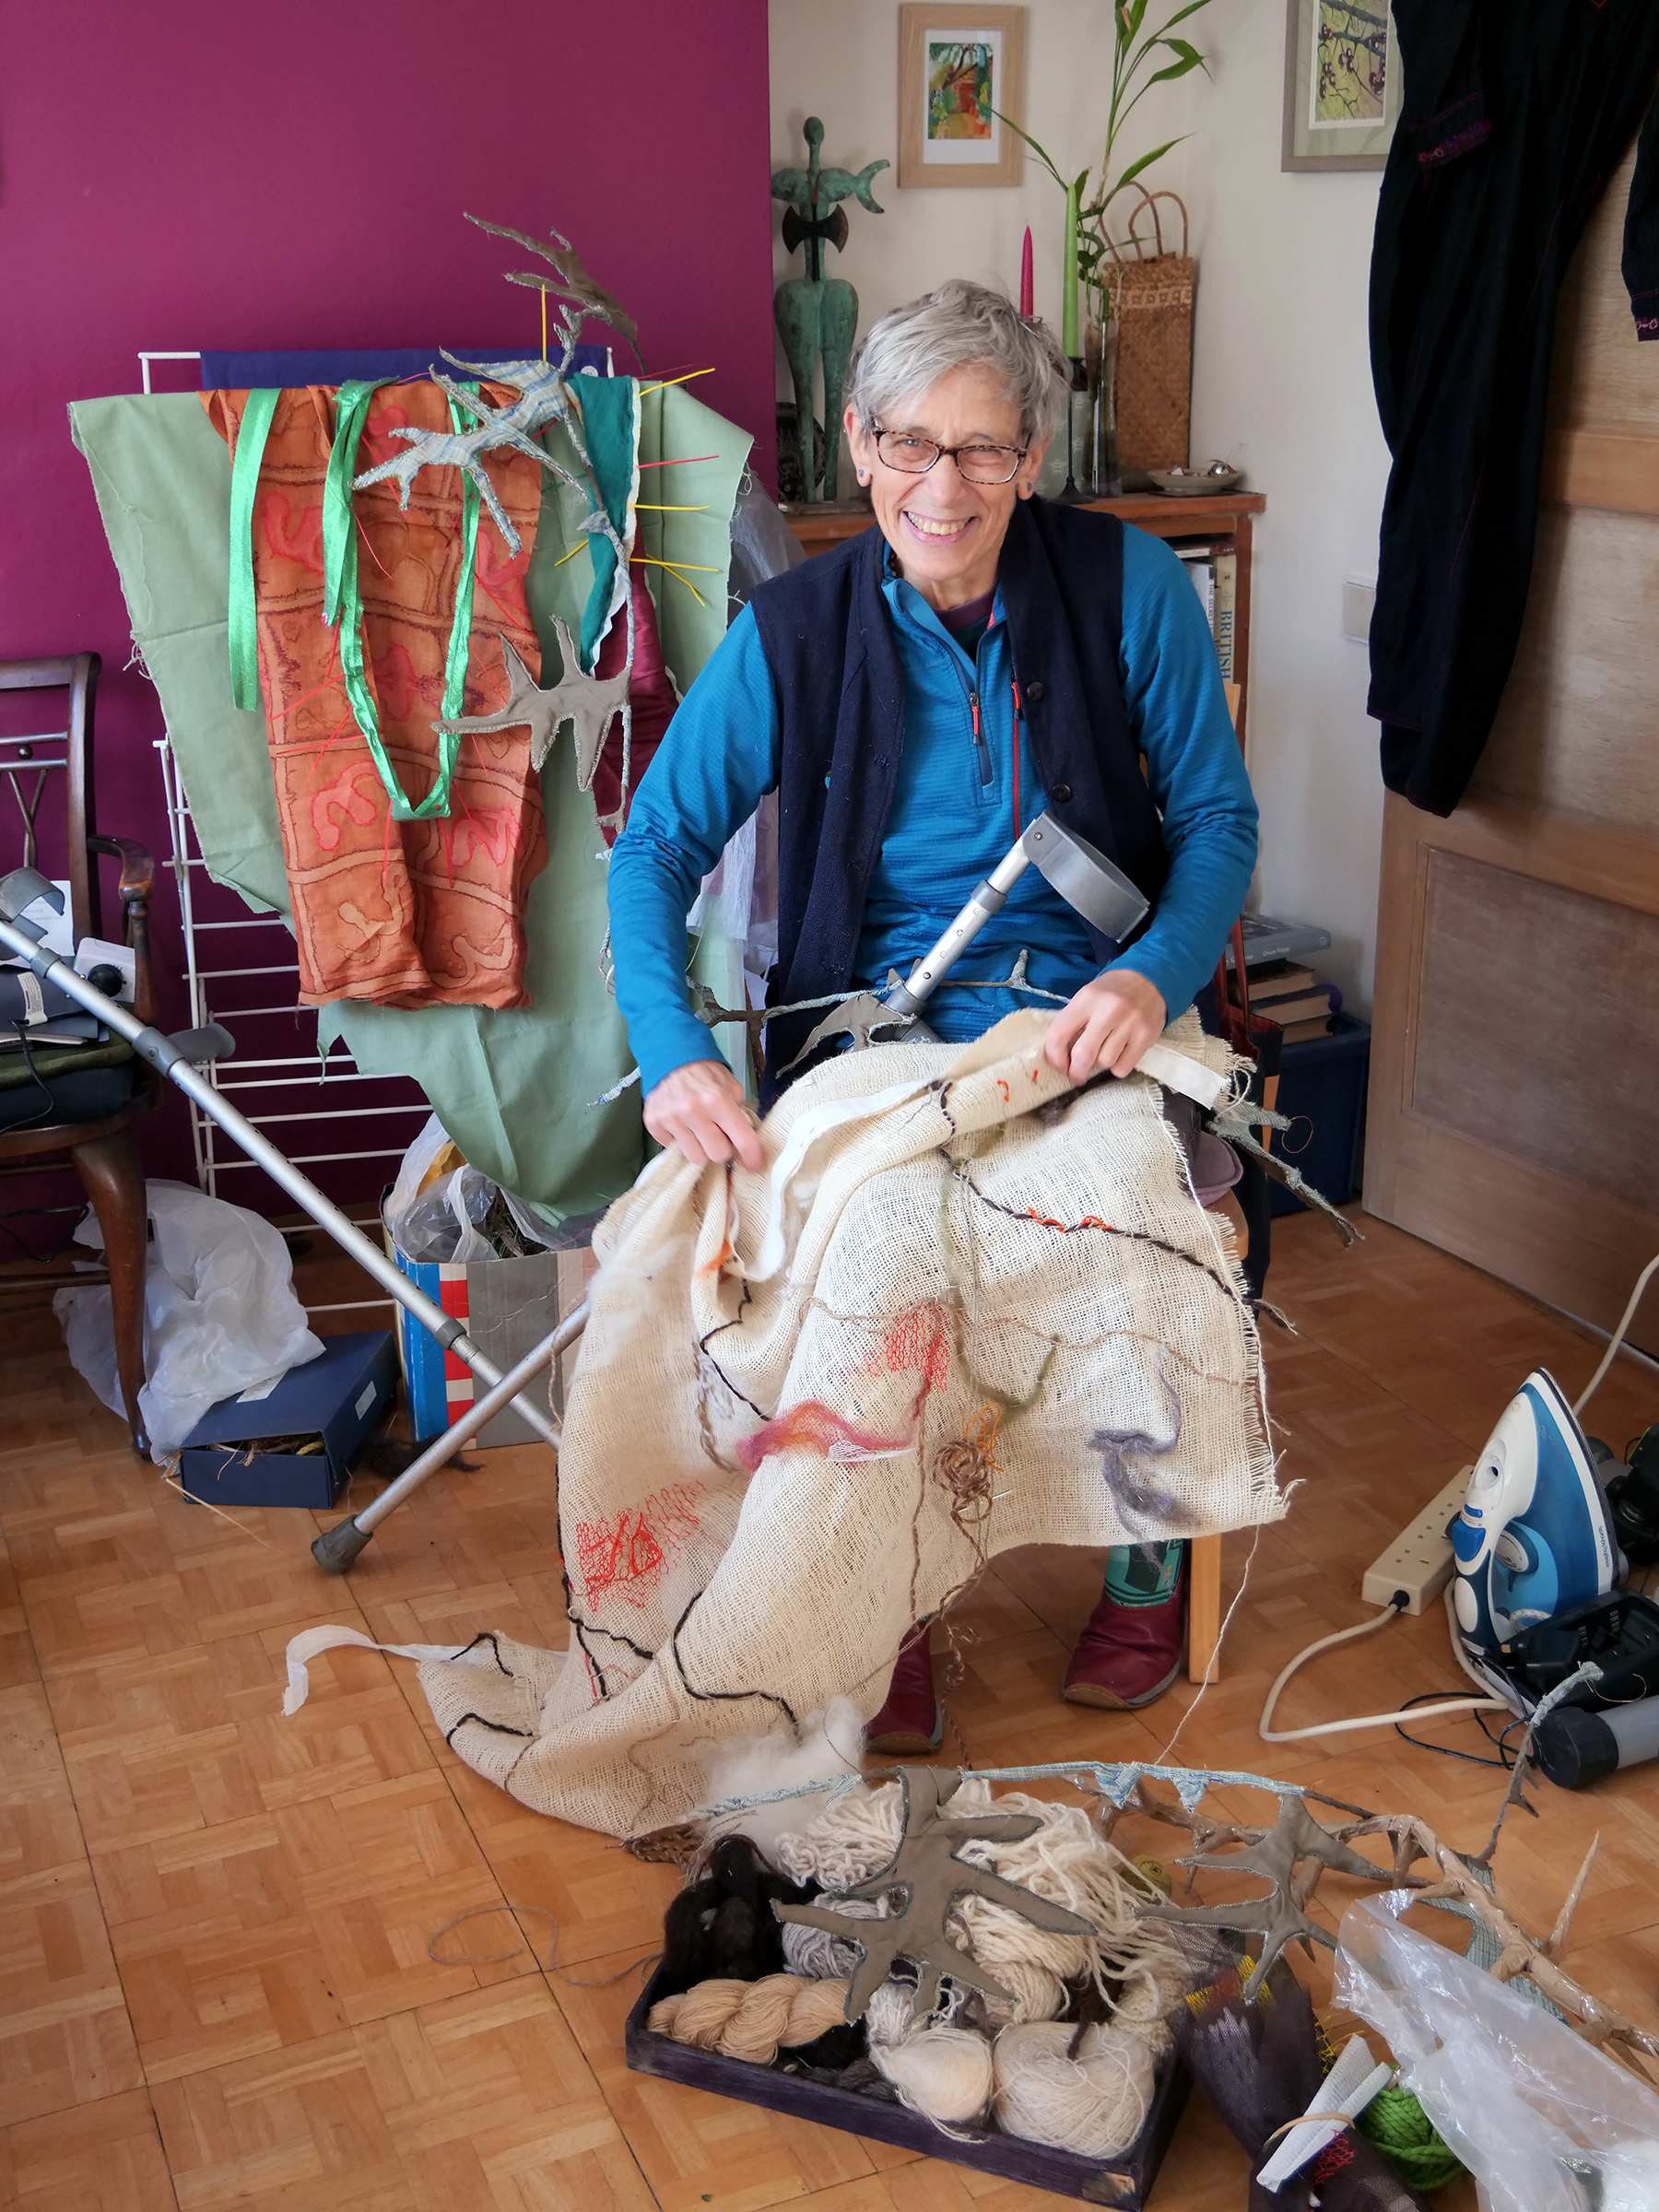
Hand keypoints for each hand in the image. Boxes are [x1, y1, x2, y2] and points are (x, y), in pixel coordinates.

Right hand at [643, 1058, 763, 1171]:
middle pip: (717, 1155)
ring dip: (699, 1147)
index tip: (754, 1164)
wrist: (672, 1057)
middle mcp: (693, 1110)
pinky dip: (679, 1140)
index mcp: (718, 1099)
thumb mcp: (731, 1087)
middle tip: (718, 1135)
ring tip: (698, 1130)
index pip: (741, 1138)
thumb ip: (740, 1113)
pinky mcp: (654, 1122)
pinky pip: (672, 1148)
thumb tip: (746, 1141)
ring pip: (695, 1156)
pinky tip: (681, 1124)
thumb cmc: (704, 1073)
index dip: (751, 1155)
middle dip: (721, 1147)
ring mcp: (671, 1118)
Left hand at [1044, 969, 1167, 1083]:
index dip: (1054, 1057)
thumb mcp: (1087, 997)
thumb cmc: (1112, 993)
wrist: (1149, 980)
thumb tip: (1060, 1056)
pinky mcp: (1146, 1036)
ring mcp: (1130, 1023)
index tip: (1060, 1065)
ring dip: (1100, 1063)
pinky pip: (1123, 1067)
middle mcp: (1108, 1010)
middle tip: (1077, 1075)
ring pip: (1105, 1062)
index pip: (1058, 1034)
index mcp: (1087, 998)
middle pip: (1083, 1054)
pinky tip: (1120, 1053)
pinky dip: (1117, 1066)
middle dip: (1076, 1071)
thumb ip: (1072, 1022)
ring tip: (1105, 1051)